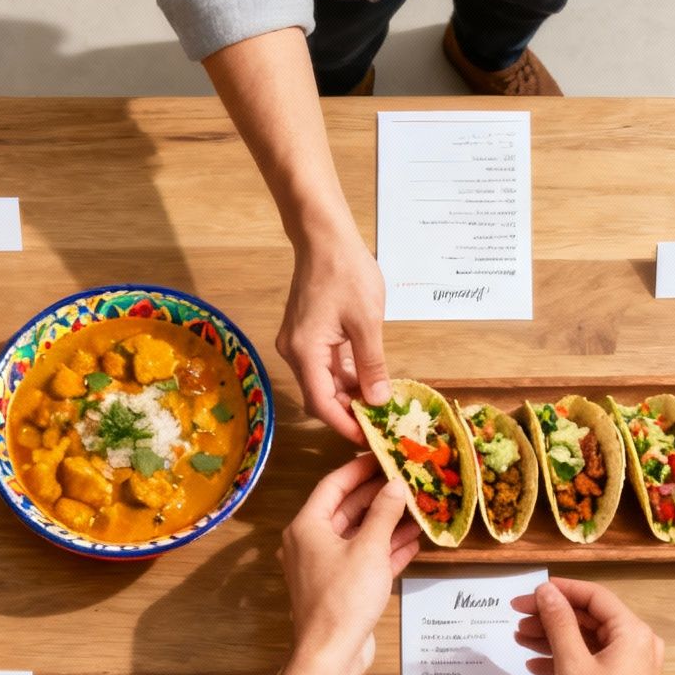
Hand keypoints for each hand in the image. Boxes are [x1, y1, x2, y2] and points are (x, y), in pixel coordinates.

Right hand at [279, 234, 390, 442]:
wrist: (324, 236)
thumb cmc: (346, 272)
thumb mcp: (366, 323)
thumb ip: (371, 365)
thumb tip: (378, 401)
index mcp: (304, 352)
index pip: (321, 404)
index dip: (345, 425)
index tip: (369, 439)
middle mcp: (294, 351)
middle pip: (320, 396)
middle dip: (348, 413)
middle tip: (380, 425)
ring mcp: (299, 342)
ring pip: (323, 381)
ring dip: (349, 394)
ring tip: (380, 406)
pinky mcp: (307, 334)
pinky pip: (324, 364)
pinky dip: (345, 375)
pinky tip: (368, 380)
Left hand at [281, 455, 422, 674]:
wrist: (331, 654)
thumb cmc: (344, 598)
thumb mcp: (369, 549)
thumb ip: (384, 513)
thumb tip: (396, 485)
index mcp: (307, 526)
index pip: (333, 484)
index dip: (359, 468)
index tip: (383, 455)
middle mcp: (311, 542)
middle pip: (348, 509)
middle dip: (379, 496)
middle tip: (408, 479)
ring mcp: (327, 566)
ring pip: (360, 535)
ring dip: (388, 522)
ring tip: (419, 507)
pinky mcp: (342, 586)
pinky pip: (366, 559)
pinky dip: (387, 549)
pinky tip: (415, 540)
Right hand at [512, 578, 665, 674]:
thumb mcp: (572, 666)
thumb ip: (559, 623)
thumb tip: (547, 592)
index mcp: (632, 633)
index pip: (593, 596)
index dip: (559, 591)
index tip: (529, 594)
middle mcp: (637, 645)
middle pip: (589, 618)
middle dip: (552, 617)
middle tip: (518, 617)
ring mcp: (630, 668)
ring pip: (587, 641)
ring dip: (554, 638)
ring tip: (521, 638)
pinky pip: (590, 662)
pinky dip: (565, 660)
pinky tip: (536, 665)